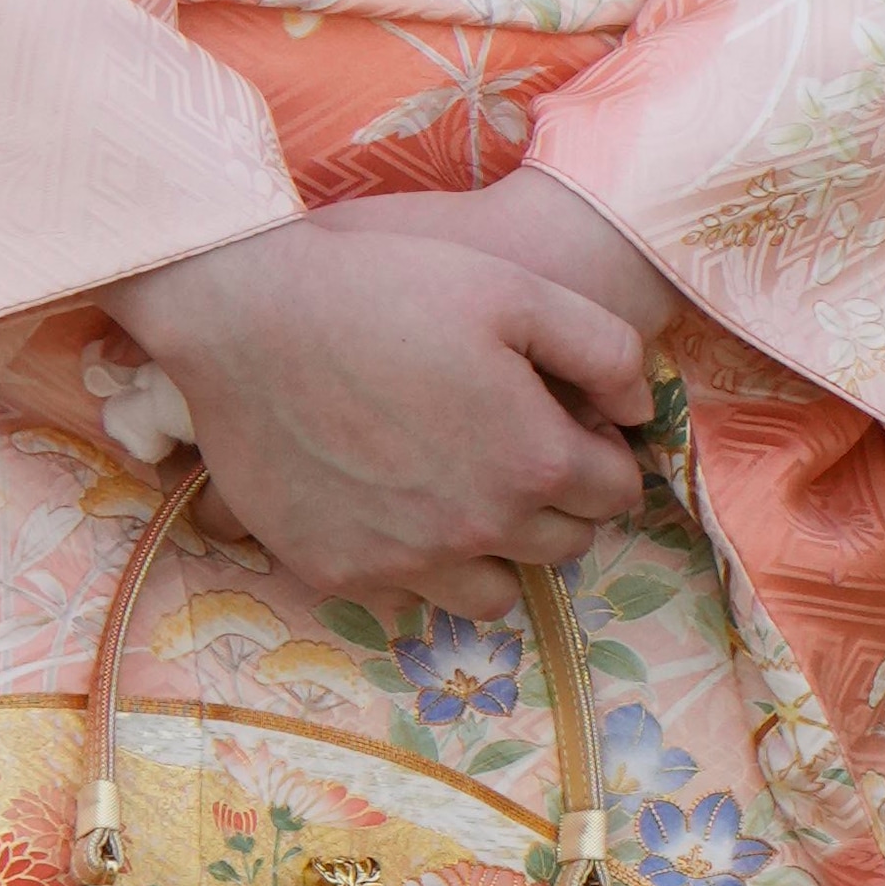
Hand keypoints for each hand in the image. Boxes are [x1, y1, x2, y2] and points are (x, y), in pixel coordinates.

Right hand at [115, 193, 652, 597]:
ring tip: (467, 498)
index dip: (602, 454)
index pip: (615, 491)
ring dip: (499, 554)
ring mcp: (407, 560)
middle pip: (565, 547)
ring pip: (496, 596)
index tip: (571, 427)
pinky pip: (410, 598)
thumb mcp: (514, 287)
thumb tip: (641, 409)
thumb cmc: (383, 286)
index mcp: (533, 459)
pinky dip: (418, 566)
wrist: (243, 314)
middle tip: (519, 454)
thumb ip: (603, 348)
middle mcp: (479, 527)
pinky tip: (396, 509)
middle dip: (559, 504)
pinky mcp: (341, 573)